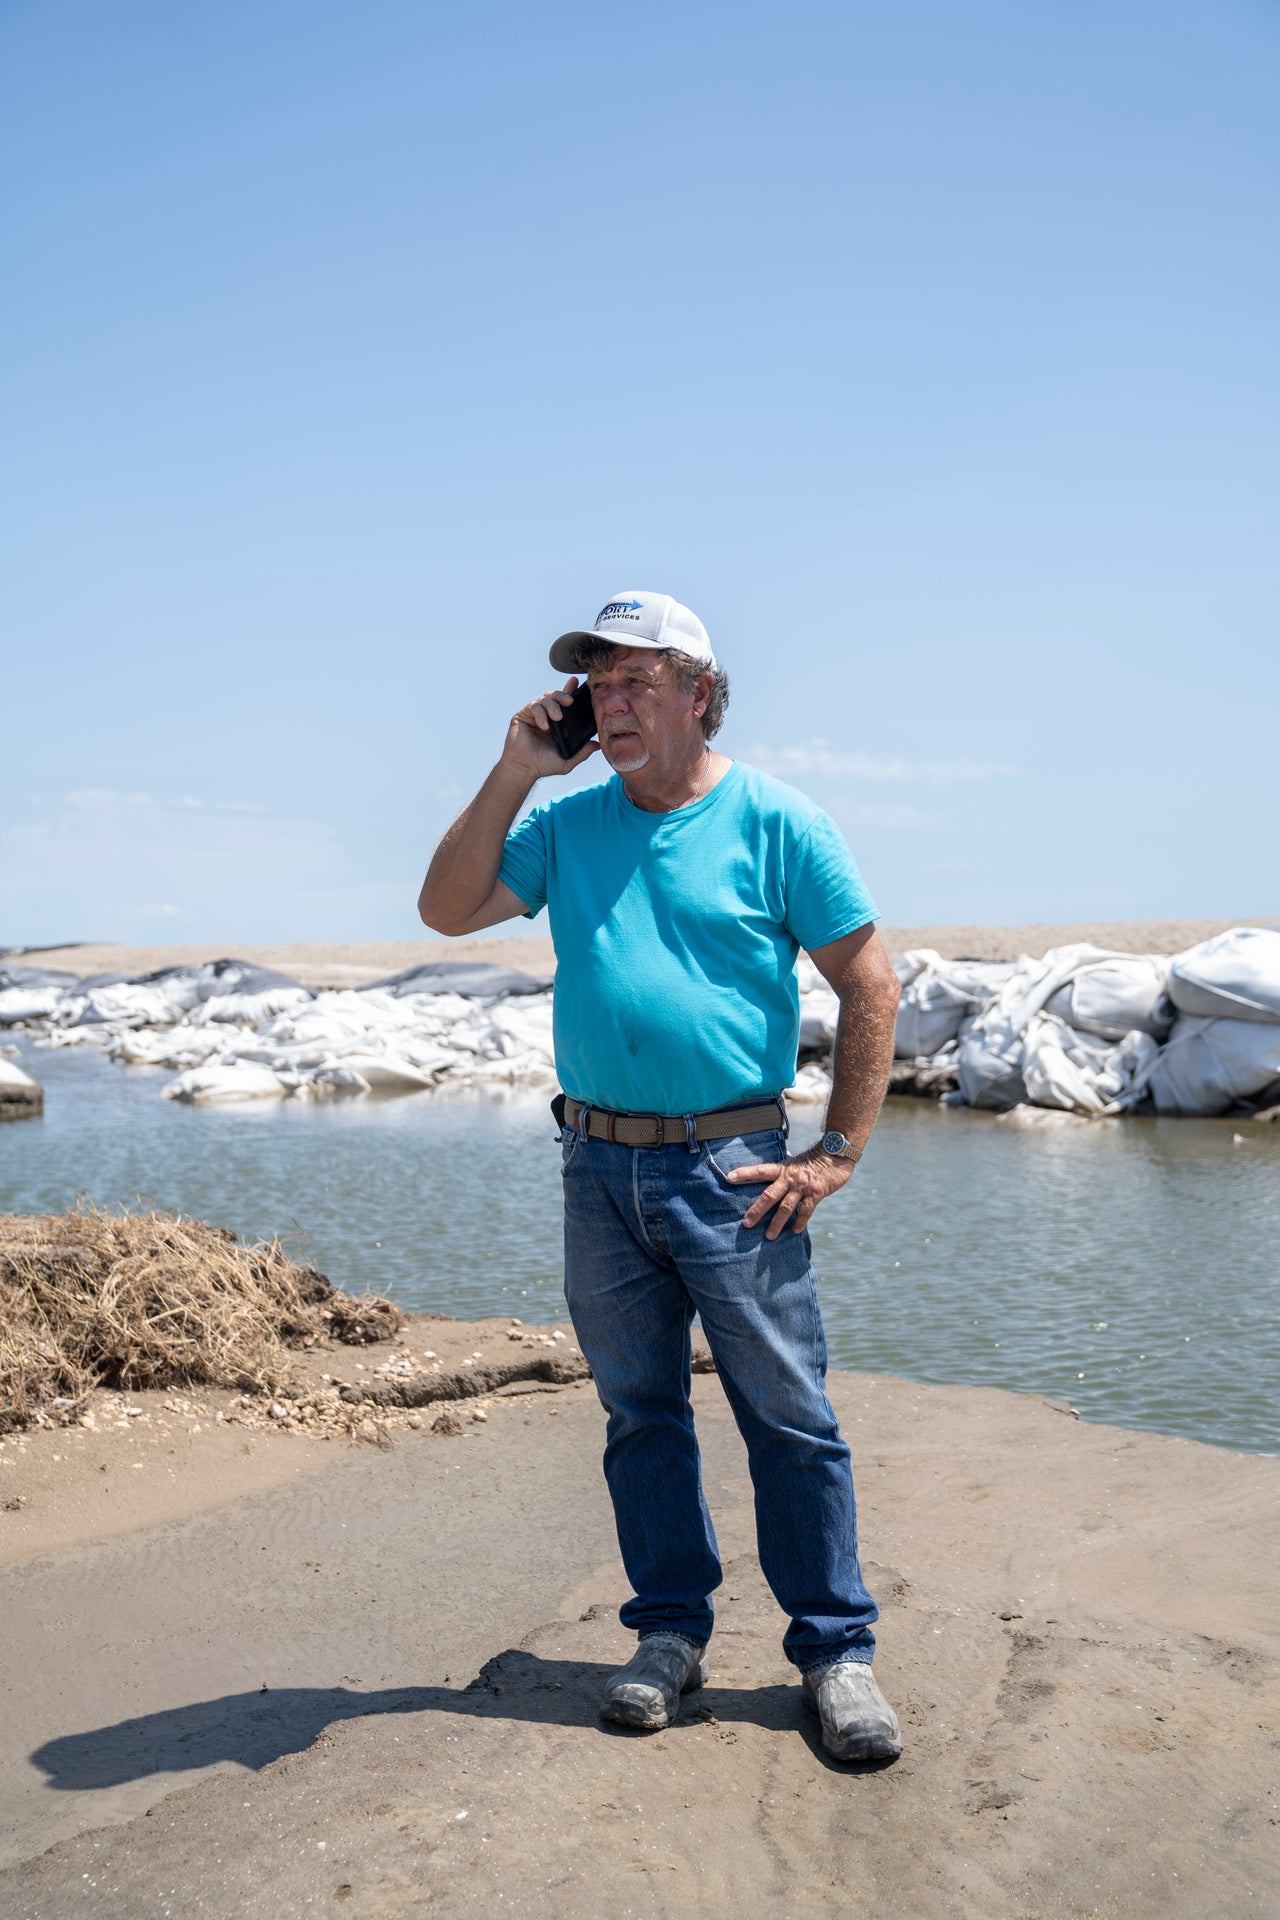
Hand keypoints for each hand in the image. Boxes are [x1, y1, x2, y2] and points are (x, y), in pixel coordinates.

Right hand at [502, 677, 599, 779]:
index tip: (576, 683)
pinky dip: (540, 714)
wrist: (524, 769)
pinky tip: (543, 726)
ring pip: (545, 698)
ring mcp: (534, 715)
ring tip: (557, 718)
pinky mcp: (523, 715)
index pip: (565, 704)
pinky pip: (534, 707)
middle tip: (570, 701)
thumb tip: (598, 745)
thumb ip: (582, 752)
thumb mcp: (567, 760)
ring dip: (553, 706)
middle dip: (563, 694)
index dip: (571, 691)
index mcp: (558, 723)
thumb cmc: (543, 765)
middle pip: (555, 696)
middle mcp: (546, 716)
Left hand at [726, 1145, 852, 1238]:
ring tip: (768, 1236)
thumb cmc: (814, 1160)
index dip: (745, 1173)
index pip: (760, 1170)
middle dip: (757, 1211)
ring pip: (786, 1208)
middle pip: (769, 1195)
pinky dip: (799, 1222)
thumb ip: (784, 1171)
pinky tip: (794, 1231)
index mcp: (782, 1169)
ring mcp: (802, 1187)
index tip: (729, 1177)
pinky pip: (805, 1211)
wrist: (836, 1154)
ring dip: (776, 1223)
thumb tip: (770, 1174)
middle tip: (746, 1224)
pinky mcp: (816, 1194)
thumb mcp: (795, 1162)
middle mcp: (789, 1178)